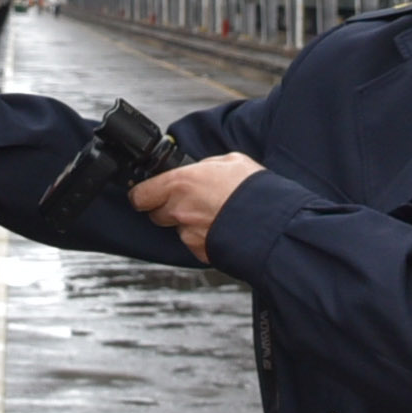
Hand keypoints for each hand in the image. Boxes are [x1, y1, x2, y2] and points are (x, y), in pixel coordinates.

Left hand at [131, 153, 262, 262]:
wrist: (272, 222)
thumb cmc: (253, 189)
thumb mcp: (229, 161)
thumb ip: (204, 166)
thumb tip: (198, 169)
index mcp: (179, 183)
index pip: (139, 195)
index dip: (143, 194)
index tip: (148, 193)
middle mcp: (178, 210)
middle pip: (155, 214)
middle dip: (167, 208)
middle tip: (189, 201)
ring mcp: (188, 233)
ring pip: (176, 229)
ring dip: (187, 223)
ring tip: (213, 213)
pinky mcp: (200, 251)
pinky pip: (193, 242)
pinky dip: (202, 237)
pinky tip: (220, 226)